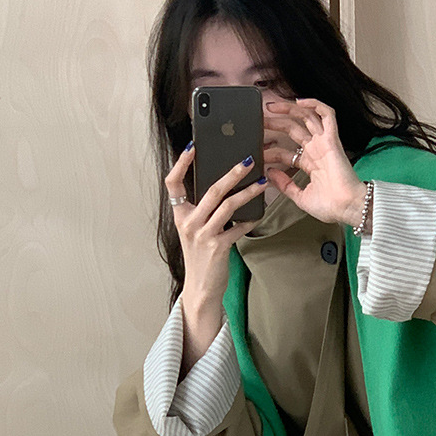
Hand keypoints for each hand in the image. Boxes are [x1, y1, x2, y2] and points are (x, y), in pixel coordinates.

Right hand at [165, 144, 264, 370]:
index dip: (181, 163)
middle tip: (248, 160)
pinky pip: (238, 228)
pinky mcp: (218, 247)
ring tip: (263, 183)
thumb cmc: (201, 255)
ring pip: (227, 206)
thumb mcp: (196, 229)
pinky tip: (261, 213)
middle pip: (211, 190)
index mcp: (180, 214)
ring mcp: (202, 235)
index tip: (192, 147)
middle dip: (232, 172)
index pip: (173, 183)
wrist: (201, 288)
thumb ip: (204, 209)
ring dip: (248, 193)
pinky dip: (251, 220)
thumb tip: (225, 184)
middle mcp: (188, 222)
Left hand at [263, 99, 366, 228]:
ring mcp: (324, 143)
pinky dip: (314, 104)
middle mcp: (317, 151)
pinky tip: (299, 101)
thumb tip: (270, 174)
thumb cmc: (330, 206)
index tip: (258, 150)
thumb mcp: (300, 197)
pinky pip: (327, 114)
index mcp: (310, 164)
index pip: (287, 151)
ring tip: (271, 106)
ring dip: (288, 109)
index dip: (271, 149)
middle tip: (260, 120)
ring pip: (307, 117)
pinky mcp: (332, 140)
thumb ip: (285, 185)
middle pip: (294, 129)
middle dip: (276, 123)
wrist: (346, 207)